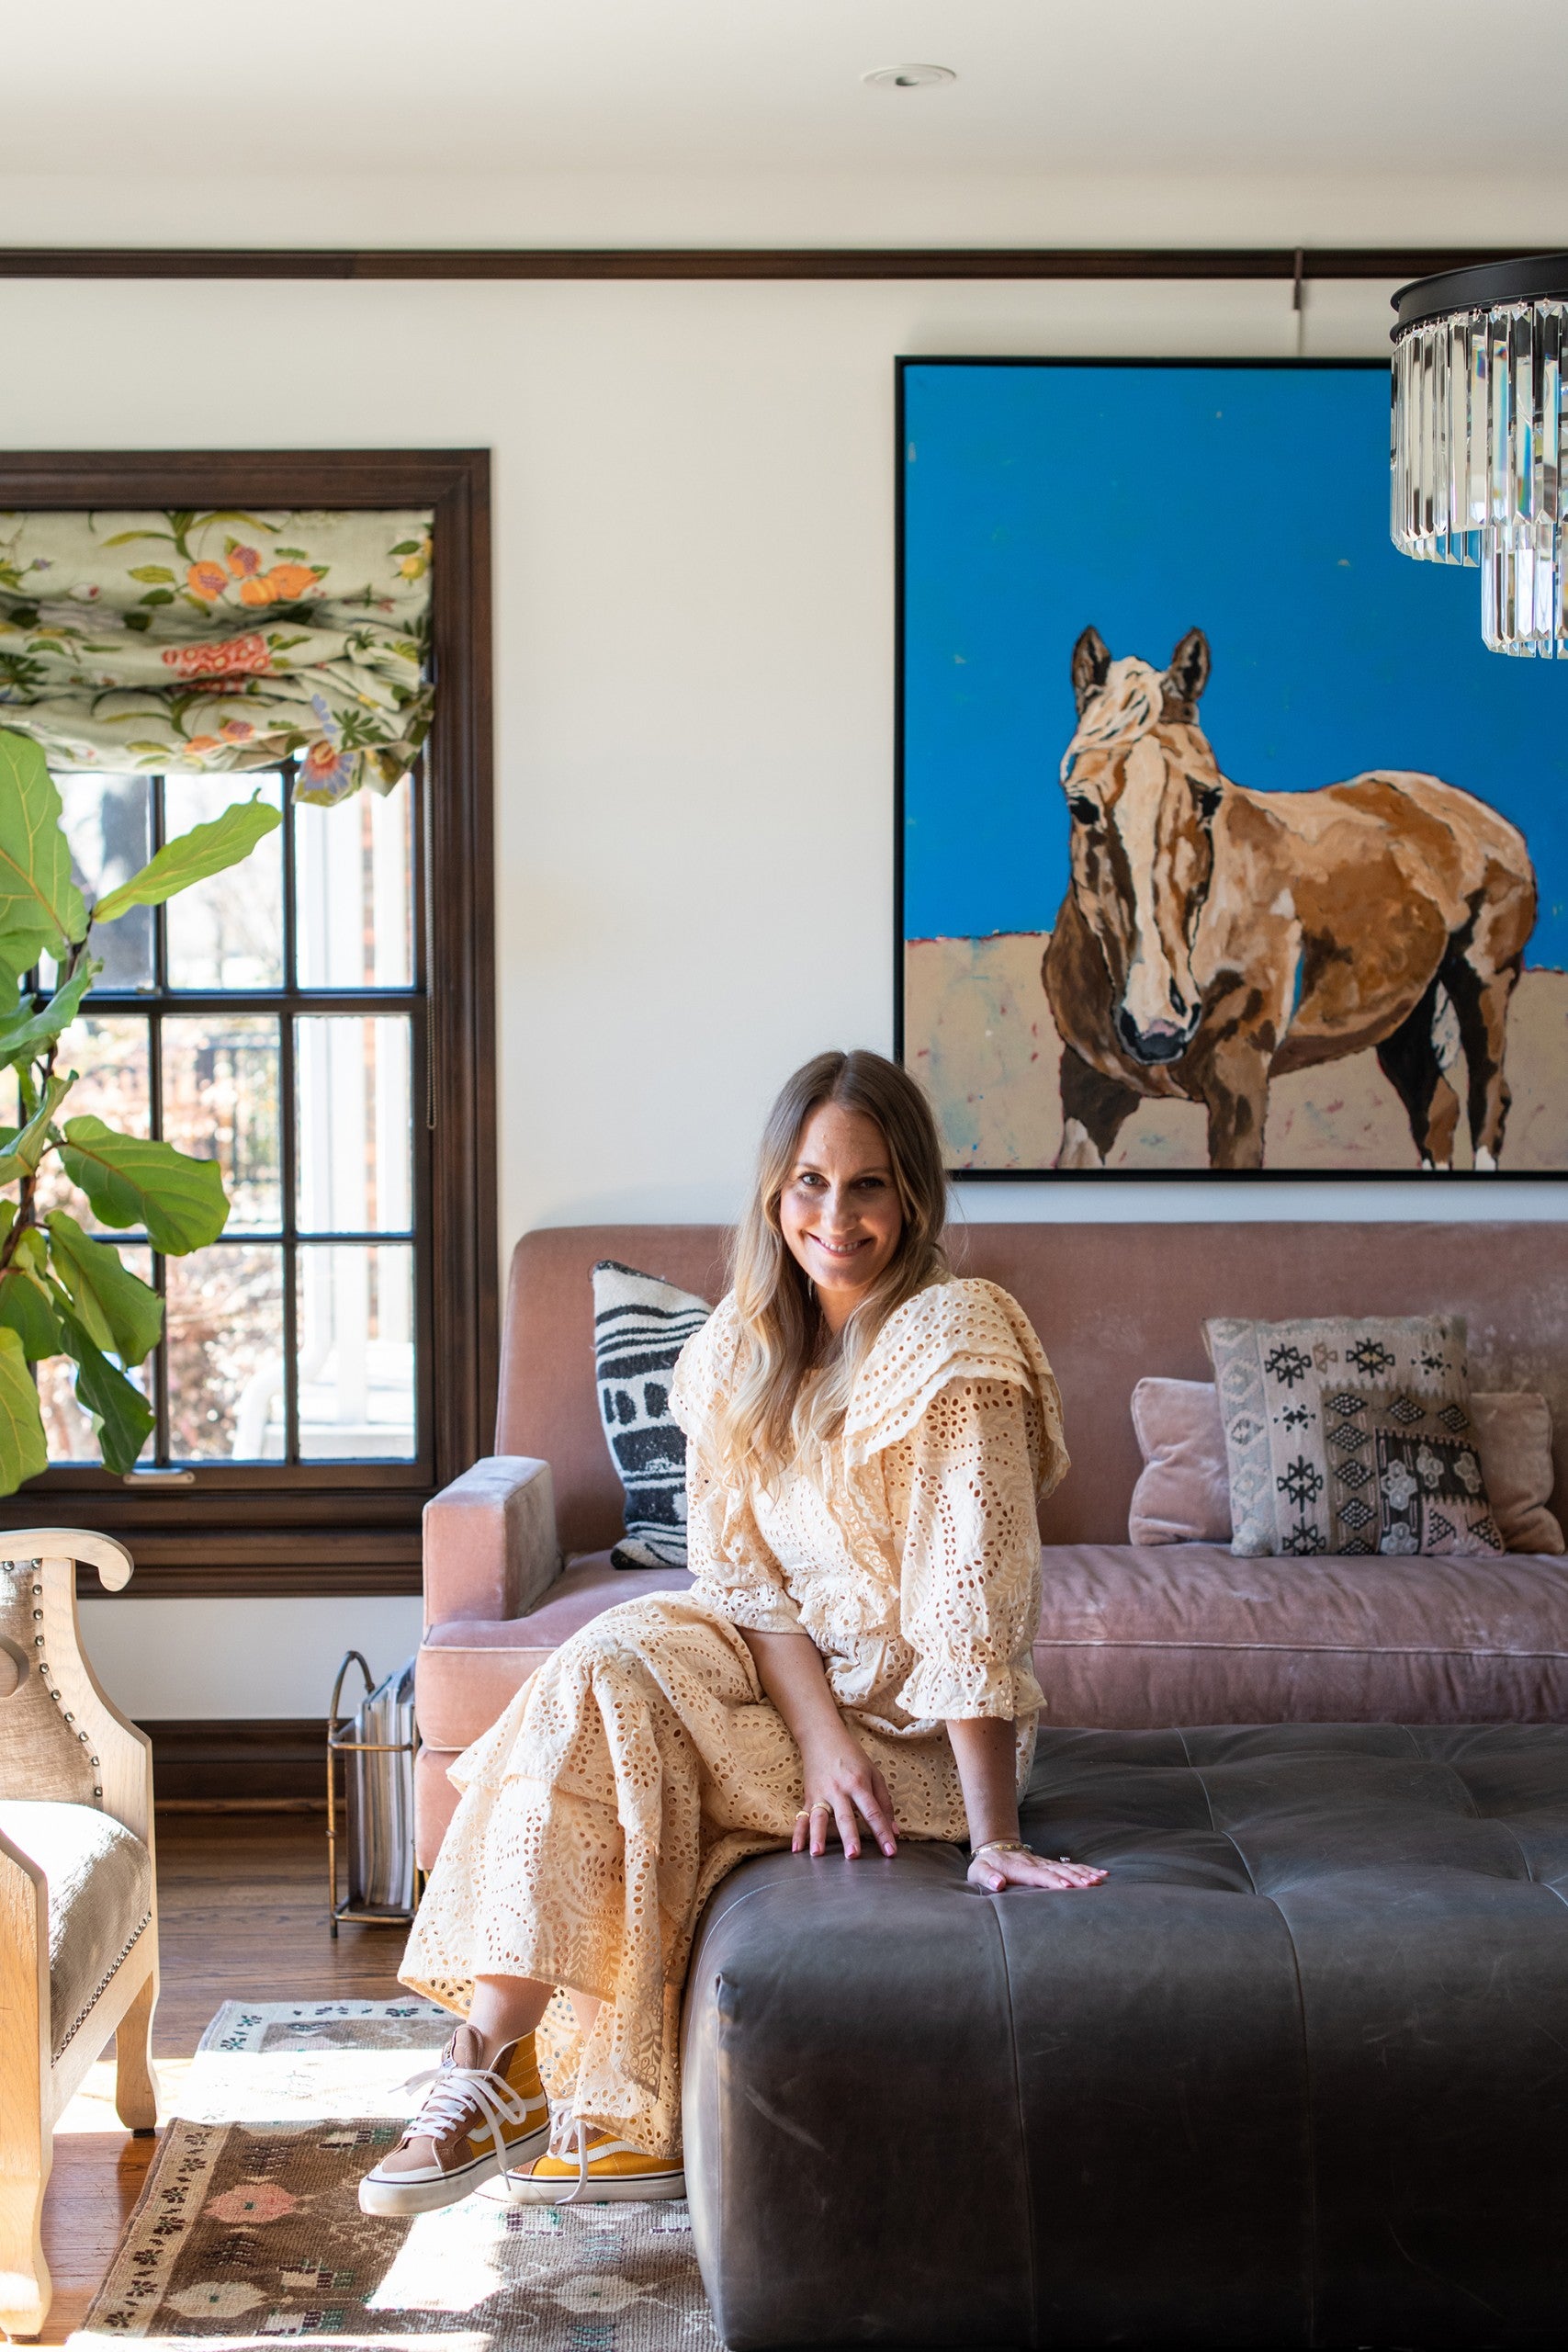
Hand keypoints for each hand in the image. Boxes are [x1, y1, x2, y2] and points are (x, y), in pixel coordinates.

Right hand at [793, 1732, 897, 1859]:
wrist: (823, 1737)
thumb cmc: (852, 1757)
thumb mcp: (874, 1774)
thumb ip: (884, 1803)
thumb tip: (895, 1831)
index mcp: (859, 1783)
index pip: (873, 1812)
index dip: (882, 1832)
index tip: (890, 1851)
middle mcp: (839, 1789)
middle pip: (845, 1816)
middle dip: (849, 1836)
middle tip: (853, 1855)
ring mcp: (821, 1793)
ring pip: (819, 1817)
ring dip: (818, 1836)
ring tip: (817, 1854)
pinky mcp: (809, 1796)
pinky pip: (802, 1817)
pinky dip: (798, 1833)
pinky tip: (796, 1849)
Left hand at [967, 1844, 1106, 1893]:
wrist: (995, 1848)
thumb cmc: (986, 1865)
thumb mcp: (978, 1871)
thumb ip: (987, 1877)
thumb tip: (997, 1884)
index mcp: (1020, 1869)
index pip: (1039, 1875)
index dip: (1052, 1880)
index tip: (1066, 1886)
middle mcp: (1036, 1864)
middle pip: (1058, 1870)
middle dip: (1075, 1878)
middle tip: (1091, 1885)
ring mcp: (1045, 1864)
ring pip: (1068, 1867)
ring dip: (1084, 1873)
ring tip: (1100, 1880)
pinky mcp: (1051, 1865)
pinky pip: (1072, 1866)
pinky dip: (1087, 1870)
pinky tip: (1101, 1874)